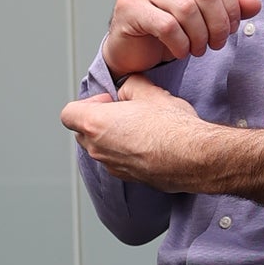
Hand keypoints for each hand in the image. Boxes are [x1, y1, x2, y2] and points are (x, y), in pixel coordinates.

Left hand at [60, 75, 216, 191]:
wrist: (195, 157)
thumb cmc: (172, 127)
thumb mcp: (150, 92)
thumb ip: (130, 85)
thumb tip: (127, 88)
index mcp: (95, 124)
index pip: (68, 113)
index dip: (87, 103)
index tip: (109, 100)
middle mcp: (99, 149)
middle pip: (83, 133)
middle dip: (99, 120)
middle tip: (124, 112)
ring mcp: (113, 167)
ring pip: (101, 149)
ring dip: (113, 138)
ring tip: (141, 128)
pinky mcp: (129, 179)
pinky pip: (118, 162)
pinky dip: (127, 153)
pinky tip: (150, 145)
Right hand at [103, 0, 261, 78]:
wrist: (131, 46)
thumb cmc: (166, 26)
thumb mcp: (203, 14)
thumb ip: (229, 5)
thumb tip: (256, 4)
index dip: (231, 6)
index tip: (230, 28)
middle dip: (217, 24)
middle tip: (216, 44)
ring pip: (187, 10)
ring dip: (199, 37)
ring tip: (198, 49)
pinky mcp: (129, 6)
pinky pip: (167, 26)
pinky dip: (181, 44)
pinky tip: (181, 51)